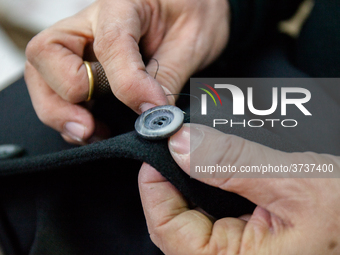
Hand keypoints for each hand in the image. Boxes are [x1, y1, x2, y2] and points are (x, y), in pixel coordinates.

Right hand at [24, 0, 229, 143]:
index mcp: (122, 4)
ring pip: (41, 75)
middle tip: (92, 127)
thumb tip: (152, 116)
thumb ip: (168, 76)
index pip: (110, 45)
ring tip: (92, 132)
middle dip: (65, 98)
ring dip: (60, 111)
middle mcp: (90, 22)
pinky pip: (55, 88)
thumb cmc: (191, 13)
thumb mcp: (190, 41)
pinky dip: (67, 114)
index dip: (129, 85)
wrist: (189, 6)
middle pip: (45, 55)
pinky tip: (93, 128)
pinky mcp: (81, 62)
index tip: (152, 110)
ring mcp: (81, 43)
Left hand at [139, 124, 339, 254]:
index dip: (154, 184)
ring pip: (191, 215)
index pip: (166, 227)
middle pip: (174, 221)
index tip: (158, 147)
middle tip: (177, 143)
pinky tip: (217, 170)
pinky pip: (212, 214)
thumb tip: (181, 143)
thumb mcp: (291, 183)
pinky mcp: (246, 241)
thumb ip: (231, 162)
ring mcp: (237, 252)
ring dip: (190, 181)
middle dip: (172, 178)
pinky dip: (209, 187)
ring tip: (196, 153)